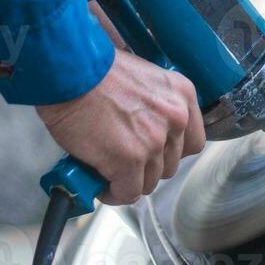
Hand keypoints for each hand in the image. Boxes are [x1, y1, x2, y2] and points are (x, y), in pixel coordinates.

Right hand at [36, 11, 206, 205]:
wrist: (72, 71)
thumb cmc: (96, 71)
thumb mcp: (143, 79)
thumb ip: (155, 106)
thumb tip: (145, 132)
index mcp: (182, 95)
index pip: (192, 141)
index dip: (169, 152)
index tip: (153, 153)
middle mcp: (176, 119)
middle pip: (170, 164)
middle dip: (147, 166)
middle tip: (124, 161)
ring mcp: (154, 141)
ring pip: (149, 182)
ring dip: (129, 180)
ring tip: (109, 171)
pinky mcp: (130, 159)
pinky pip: (127, 192)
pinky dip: (113, 193)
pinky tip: (100, 183)